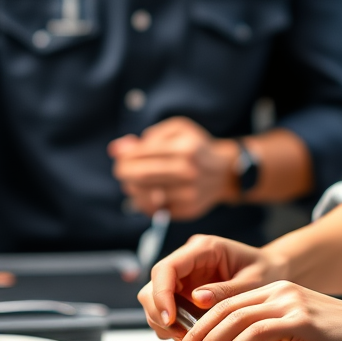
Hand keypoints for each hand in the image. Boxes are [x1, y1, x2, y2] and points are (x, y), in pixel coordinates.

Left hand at [109, 116, 238, 220]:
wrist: (225, 172)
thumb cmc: (196, 147)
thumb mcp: (177, 130)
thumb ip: (148, 137)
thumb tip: (116, 149)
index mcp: (186, 149)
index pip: (142, 154)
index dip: (125, 156)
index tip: (120, 156)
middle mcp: (189, 172)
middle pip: (141, 176)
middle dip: (124, 172)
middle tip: (121, 170)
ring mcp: (189, 194)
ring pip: (145, 195)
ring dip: (132, 188)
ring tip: (133, 181)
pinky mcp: (187, 210)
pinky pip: (155, 210)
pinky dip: (144, 202)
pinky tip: (146, 193)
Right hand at [137, 233, 283, 337]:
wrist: (274, 271)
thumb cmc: (267, 271)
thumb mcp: (253, 282)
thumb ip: (226, 290)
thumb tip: (197, 299)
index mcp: (204, 249)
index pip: (166, 268)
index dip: (161, 295)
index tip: (170, 320)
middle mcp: (188, 260)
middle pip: (154, 286)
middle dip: (161, 314)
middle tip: (182, 338)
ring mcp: (185, 276)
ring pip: (156, 301)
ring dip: (167, 324)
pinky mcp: (186, 292)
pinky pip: (169, 311)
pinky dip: (175, 328)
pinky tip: (193, 338)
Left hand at [173, 281, 341, 340]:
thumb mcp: (299, 333)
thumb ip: (271, 335)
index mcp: (277, 291)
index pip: (228, 302)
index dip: (201, 322)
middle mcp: (280, 290)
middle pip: (224, 308)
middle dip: (196, 333)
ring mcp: (290, 302)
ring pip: (235, 318)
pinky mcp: (301, 319)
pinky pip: (257, 332)